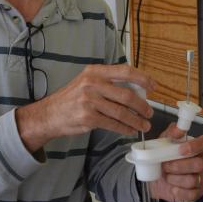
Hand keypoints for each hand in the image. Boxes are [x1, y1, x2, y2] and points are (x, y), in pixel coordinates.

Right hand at [16, 64, 156, 151]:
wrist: (49, 114)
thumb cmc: (71, 98)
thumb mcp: (87, 81)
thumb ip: (108, 82)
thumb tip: (136, 89)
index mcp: (95, 71)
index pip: (125, 71)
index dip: (143, 78)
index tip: (153, 86)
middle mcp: (92, 84)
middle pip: (127, 95)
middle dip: (142, 106)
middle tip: (149, 112)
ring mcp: (89, 101)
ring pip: (122, 112)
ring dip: (136, 120)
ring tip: (144, 124)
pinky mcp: (88, 118)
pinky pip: (113, 124)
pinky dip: (124, 128)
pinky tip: (130, 130)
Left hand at [149, 124, 202, 201]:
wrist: (156, 179)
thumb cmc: (164, 159)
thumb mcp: (164, 142)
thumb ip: (172, 132)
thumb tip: (178, 129)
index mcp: (198, 148)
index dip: (197, 145)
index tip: (182, 149)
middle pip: (199, 164)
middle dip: (178, 166)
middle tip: (165, 165)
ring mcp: (202, 178)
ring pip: (193, 180)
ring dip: (175, 179)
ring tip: (168, 176)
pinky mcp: (197, 192)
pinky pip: (192, 194)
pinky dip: (179, 192)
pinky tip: (173, 188)